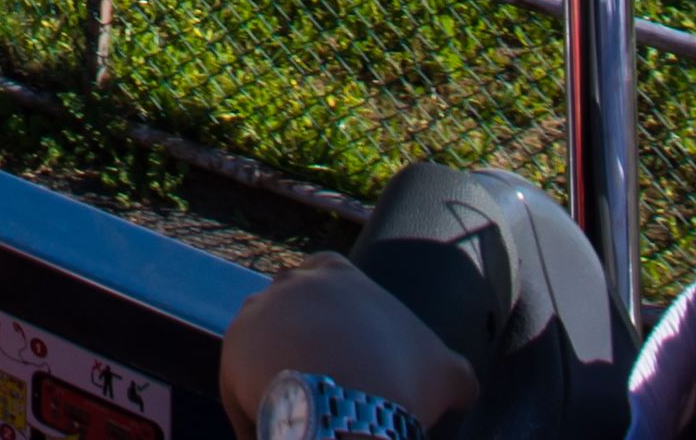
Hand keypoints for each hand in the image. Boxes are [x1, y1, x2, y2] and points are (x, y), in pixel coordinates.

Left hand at [217, 263, 471, 438]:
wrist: (351, 402)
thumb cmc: (398, 378)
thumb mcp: (444, 372)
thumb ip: (453, 374)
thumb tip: (465, 389)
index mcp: (337, 274)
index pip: (326, 272)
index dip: (332, 307)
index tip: (343, 344)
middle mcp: (289, 285)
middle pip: (285, 306)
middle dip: (294, 337)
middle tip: (319, 381)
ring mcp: (256, 315)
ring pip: (257, 345)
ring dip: (270, 376)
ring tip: (297, 416)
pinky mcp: (231, 353)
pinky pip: (239, 388)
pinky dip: (252, 413)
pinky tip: (276, 437)